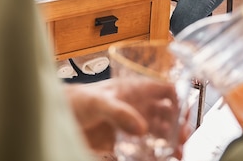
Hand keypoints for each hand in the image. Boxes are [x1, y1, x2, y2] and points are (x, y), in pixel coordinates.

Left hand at [65, 78, 191, 155]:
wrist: (57, 117)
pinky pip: (142, 150)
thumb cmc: (76, 99)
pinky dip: (153, 155)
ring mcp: (129, 124)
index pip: (163, 90)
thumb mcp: (98, 101)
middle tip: (183, 138)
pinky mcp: (121, 142)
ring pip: (157, 133)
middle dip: (177, 125)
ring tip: (176, 153)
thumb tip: (141, 128)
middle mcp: (135, 107)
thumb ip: (118, 112)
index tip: (185, 114)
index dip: (177, 100)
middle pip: (165, 114)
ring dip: (169, 142)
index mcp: (133, 90)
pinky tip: (158, 160)